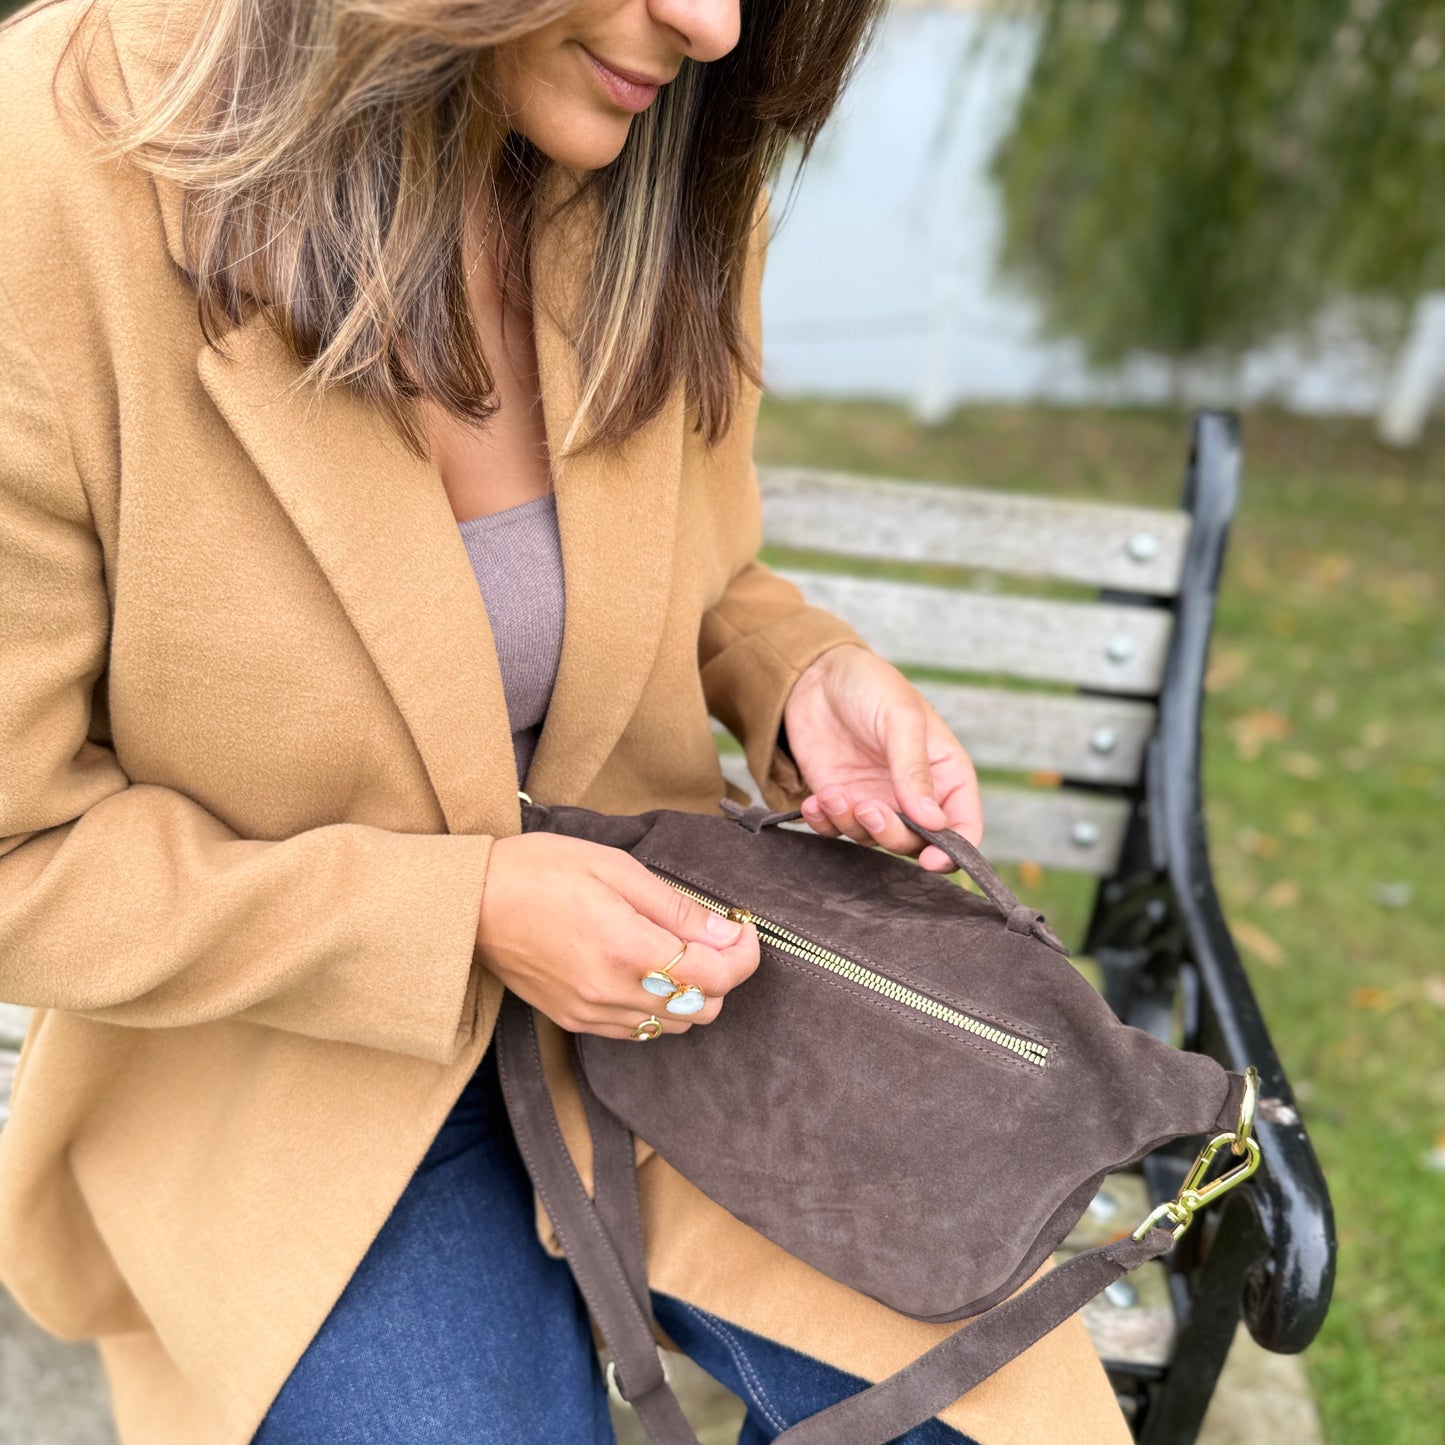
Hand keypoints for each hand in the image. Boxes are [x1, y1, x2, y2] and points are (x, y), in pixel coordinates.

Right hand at [475, 832, 759, 1037]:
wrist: (469, 902)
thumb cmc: (539, 870)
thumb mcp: (615, 869)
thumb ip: (676, 907)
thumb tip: (727, 932)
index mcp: (627, 949)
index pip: (717, 977)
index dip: (744, 955)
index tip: (742, 929)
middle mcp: (612, 993)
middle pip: (703, 1009)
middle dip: (721, 974)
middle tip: (710, 935)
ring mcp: (592, 1013)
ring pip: (674, 1025)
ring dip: (689, 992)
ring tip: (674, 950)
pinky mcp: (575, 1021)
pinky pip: (638, 1029)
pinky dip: (656, 1006)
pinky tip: (643, 970)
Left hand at [783, 644, 981, 871]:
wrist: (815, 673)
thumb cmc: (870, 685)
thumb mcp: (901, 719)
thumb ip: (915, 771)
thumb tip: (935, 822)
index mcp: (945, 773)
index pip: (963, 825)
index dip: (954, 850)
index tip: (932, 860)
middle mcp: (914, 794)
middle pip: (916, 842)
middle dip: (891, 833)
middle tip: (866, 807)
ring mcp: (876, 799)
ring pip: (872, 840)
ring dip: (851, 824)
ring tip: (833, 794)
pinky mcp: (840, 801)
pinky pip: (836, 830)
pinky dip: (825, 824)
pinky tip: (815, 801)